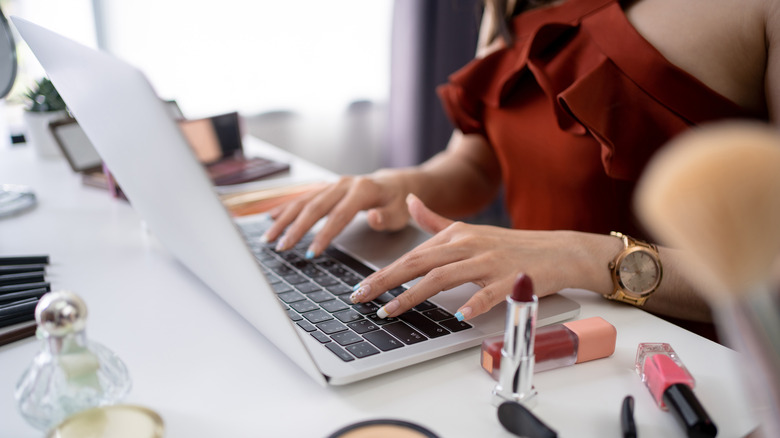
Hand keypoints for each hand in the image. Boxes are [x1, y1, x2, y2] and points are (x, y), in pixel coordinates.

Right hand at [261, 170, 412, 257]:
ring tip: (269, 237)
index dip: (324, 235)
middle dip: (296, 229)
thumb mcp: (400, 212)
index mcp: (362, 190)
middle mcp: (343, 184)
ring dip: (284, 219)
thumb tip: (373, 218)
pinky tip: (271, 217)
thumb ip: (387, 218)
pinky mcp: (326, 188)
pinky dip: (286, 207)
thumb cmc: (397, 202)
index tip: (312, 253)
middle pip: (315, 207)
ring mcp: (332, 184)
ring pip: (304, 201)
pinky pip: (303, 197)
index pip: (339, 215)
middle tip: (282, 247)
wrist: (395, 183)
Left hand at [351, 194, 603, 319]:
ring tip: (391, 310)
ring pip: (444, 276)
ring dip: (414, 295)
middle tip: (360, 296)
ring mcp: (490, 261)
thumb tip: (409, 200)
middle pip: (420, 263)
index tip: (361, 287)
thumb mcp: (470, 230)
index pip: (413, 255)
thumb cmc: (512, 246)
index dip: (385, 271)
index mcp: (457, 235)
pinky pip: (490, 293)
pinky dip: (474, 304)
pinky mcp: (511, 279)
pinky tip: (459, 317)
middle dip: (386, 280)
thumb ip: (436, 221)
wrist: (558, 251)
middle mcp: (469, 245)